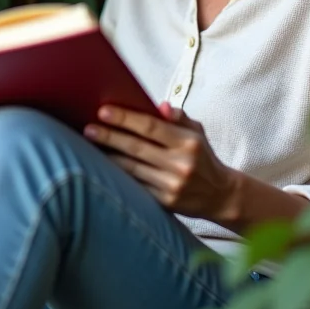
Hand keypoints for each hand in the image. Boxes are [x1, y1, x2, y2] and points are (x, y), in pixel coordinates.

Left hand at [83, 103, 239, 221]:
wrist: (221, 195)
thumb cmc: (202, 157)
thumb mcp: (197, 132)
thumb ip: (179, 117)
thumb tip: (160, 106)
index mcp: (188, 142)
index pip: (151, 126)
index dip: (125, 119)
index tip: (103, 111)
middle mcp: (181, 164)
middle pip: (136, 147)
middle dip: (109, 136)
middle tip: (88, 129)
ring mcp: (172, 185)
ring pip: (132, 168)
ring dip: (109, 157)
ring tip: (90, 146)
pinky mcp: (166, 203)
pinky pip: (136, 185)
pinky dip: (119, 175)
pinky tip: (104, 167)